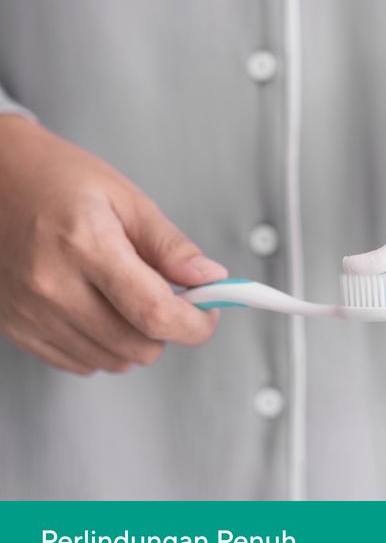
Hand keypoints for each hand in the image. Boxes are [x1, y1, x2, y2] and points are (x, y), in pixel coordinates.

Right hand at [0, 116, 227, 374]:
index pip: (154, 312)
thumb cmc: (55, 178)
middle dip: (169, 327)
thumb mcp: (125, 198)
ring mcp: (30, 313)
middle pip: (138, 345)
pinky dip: (104, 345)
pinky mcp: (16, 328)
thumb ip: (170, 246)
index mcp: (86, 245)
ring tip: (129, 295)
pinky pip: (80, 363)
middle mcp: (52, 286)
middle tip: (170, 295)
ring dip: (137, 338)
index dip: (195, 323)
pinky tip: (100, 308)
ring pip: (113, 361)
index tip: (209, 313)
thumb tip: (209, 278)